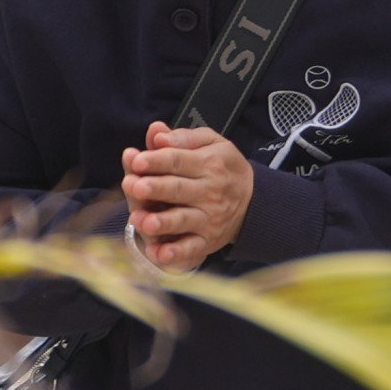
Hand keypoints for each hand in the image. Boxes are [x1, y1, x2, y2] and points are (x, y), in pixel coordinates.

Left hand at [120, 119, 251, 269]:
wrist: (254, 202)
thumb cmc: (222, 167)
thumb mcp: (211, 143)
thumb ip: (183, 137)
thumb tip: (157, 134)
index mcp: (208, 164)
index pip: (177, 160)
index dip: (156, 160)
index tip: (137, 160)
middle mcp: (209, 192)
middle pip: (178, 189)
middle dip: (156, 188)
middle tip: (136, 186)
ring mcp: (208, 218)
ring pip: (183, 219)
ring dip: (163, 221)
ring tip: (143, 221)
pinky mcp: (206, 241)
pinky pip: (191, 249)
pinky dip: (176, 254)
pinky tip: (159, 255)